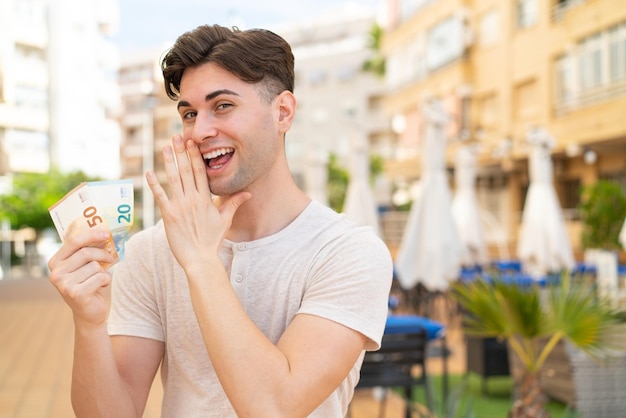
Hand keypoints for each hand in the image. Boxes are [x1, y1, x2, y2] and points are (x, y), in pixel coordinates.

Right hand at [48, 222, 116, 327]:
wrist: (88, 312)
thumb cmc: (88, 283)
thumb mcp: (84, 266)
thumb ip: (87, 249)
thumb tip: (104, 230)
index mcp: (55, 262)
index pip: (73, 240)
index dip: (91, 234)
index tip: (107, 234)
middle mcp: (55, 273)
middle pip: (87, 253)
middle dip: (103, 254)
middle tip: (111, 258)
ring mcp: (64, 284)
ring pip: (95, 266)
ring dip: (104, 272)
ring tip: (100, 279)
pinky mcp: (76, 294)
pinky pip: (100, 277)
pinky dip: (106, 280)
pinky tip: (101, 287)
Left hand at [145, 135, 249, 271]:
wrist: (200, 258)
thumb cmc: (212, 240)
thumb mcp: (225, 220)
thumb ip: (234, 203)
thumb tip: (248, 193)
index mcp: (205, 199)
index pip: (200, 172)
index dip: (194, 156)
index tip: (191, 142)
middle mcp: (192, 199)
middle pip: (186, 171)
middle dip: (181, 152)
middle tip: (176, 137)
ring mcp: (179, 207)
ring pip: (173, 180)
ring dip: (169, 162)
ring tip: (165, 148)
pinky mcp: (168, 216)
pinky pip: (160, 197)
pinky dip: (154, 184)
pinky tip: (149, 172)